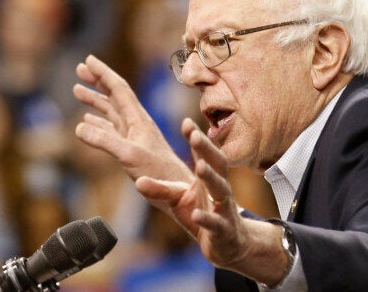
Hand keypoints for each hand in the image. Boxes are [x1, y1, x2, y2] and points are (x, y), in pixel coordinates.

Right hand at [73, 55, 193, 184]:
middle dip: (97, 81)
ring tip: (78, 90)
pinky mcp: (133, 149)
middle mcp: (137, 123)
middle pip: (115, 95)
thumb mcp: (129, 156)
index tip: (88, 59)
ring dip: (96, 99)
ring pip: (112, 111)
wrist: (178, 192)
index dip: (103, 73)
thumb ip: (105, 140)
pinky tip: (87, 121)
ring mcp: (135, 136)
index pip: (119, 89)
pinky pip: (112, 129)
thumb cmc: (159, 174)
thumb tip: (78, 126)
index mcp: (139, 120)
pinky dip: (98, 122)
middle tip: (79, 68)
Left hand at [137, 118, 287, 284]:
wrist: (229, 245)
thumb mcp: (182, 197)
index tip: (187, 122)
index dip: (198, 138)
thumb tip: (138, 179)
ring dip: (211, 178)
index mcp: (211, 178)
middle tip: (195, 136)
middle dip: (207, 150)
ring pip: (221, 191)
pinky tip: (196, 215)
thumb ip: (162, 187)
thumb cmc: (204, 213)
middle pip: (219, 165)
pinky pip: (216, 224)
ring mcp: (224, 209)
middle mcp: (221, 190)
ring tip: (200, 167)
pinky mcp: (223, 231)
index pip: (206, 154)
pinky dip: (207, 219)